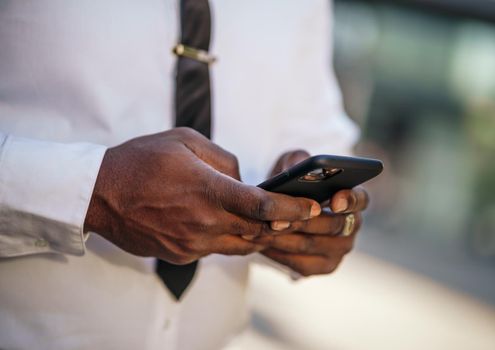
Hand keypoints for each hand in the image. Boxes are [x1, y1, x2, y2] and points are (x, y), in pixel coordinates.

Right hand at [84, 128, 320, 264]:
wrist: (100, 193)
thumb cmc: (142, 160)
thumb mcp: (186, 140)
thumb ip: (225, 160)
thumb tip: (244, 180)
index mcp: (208, 191)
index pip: (263, 207)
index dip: (293, 208)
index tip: (311, 206)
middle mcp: (204, 223)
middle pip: (258, 231)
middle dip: (279, 223)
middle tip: (291, 212)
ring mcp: (192, 244)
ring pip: (240, 245)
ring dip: (254, 232)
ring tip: (259, 217)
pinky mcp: (181, 255)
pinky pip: (215, 250)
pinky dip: (227, 238)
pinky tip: (220, 223)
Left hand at [256, 150, 368, 275]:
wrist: (280, 210)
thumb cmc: (291, 182)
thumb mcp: (292, 164)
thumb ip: (299, 161)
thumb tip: (299, 169)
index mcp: (353, 198)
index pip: (361, 200)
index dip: (350, 201)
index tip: (334, 201)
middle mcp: (352, 225)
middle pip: (333, 226)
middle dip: (303, 221)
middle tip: (278, 218)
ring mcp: (340, 248)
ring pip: (313, 245)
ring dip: (286, 238)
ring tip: (262, 229)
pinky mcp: (324, 265)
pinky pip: (302, 264)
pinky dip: (281, 254)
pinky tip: (263, 244)